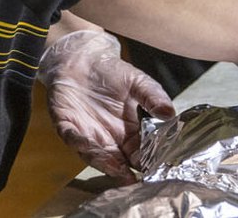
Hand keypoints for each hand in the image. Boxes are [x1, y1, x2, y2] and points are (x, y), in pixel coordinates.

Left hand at [38, 29, 174, 181]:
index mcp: (128, 130)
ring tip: (115, 167)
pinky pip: (72, 138)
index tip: (153, 166)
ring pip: (95, 155)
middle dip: (124, 170)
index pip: (139, 151)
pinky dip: (79, 142)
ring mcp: (87, 135)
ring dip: (104, 161)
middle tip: (133, 178)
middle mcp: (108, 138)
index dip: (145, 159)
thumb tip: (170, 113)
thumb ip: (152, 96)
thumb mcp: (137, 81)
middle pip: (118, 160)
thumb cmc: (111, 71)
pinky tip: (87, 142)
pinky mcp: (67, 127)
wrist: (82, 59)